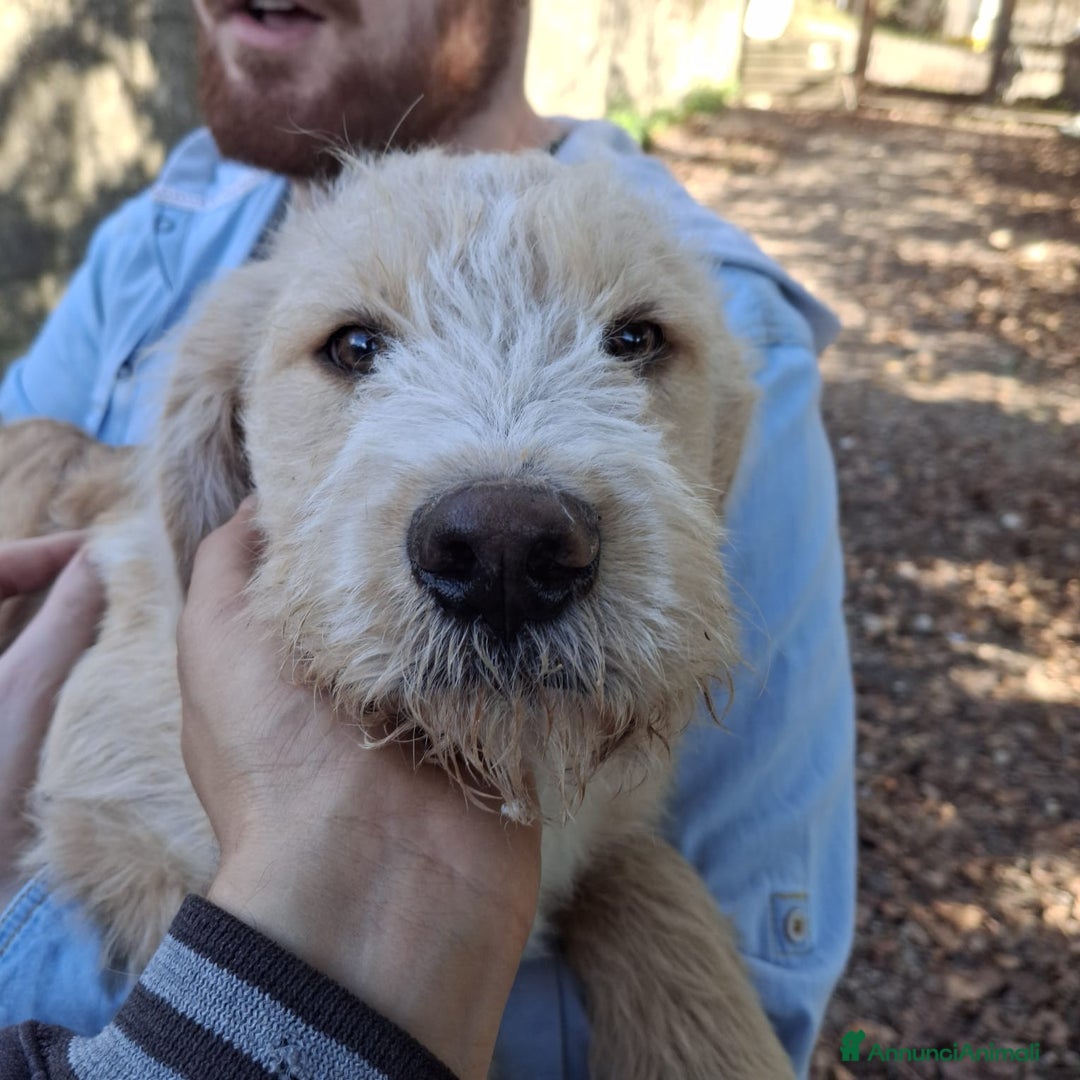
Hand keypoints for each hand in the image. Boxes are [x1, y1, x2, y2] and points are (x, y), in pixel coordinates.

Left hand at [0, 532, 103, 902]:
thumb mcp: (31, 687)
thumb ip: (69, 615)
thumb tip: (107, 556)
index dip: (41, 550)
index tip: (97, 547)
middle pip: (14, 602)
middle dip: (61, 582)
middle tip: (119, 576)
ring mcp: (3, 699)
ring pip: (28, 637)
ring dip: (67, 620)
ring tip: (121, 613)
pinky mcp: (9, 728)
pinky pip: (37, 674)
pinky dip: (67, 660)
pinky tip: (108, 664)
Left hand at [179, 501, 541, 1079]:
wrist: (373, 884)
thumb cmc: (279, 759)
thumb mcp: (218, 645)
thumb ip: (232, 567)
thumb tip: (265, 500)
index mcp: (318, 652)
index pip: (348, 558)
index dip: (366, 507)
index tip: (397, 449)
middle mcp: (386, 673)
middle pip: (421, 580)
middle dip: (443, 535)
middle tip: (477, 464)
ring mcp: (456, 702)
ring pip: (485, 613)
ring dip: (499, 578)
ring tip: (528, 507)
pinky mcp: (514, 728)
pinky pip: (540, 664)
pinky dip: (549, 629)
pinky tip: (562, 569)